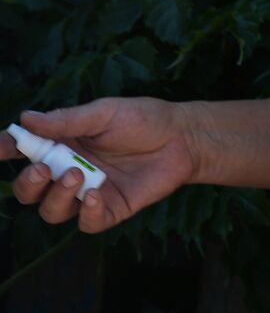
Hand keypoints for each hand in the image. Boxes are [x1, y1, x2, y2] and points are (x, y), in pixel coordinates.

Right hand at [3, 98, 197, 232]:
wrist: (184, 137)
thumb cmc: (144, 120)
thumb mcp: (105, 113)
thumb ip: (67, 120)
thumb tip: (26, 119)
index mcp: (63, 144)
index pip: (24, 152)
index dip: (6, 150)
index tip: (1, 147)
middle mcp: (69, 170)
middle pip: (29, 191)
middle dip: (26, 184)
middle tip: (43, 169)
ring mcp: (88, 192)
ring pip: (52, 211)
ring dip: (57, 196)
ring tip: (78, 174)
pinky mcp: (111, 209)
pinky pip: (87, 222)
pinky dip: (86, 212)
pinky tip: (95, 194)